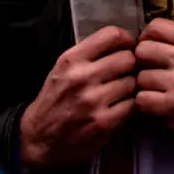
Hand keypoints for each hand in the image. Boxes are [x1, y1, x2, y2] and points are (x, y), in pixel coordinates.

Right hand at [19, 27, 137, 171]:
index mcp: (71, 59)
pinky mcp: (103, 123)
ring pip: (133, 82)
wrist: (40, 137)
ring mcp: (93, 101)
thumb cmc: (55, 100)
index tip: (128, 48)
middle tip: (125, 73)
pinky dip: (130, 105)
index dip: (126, 40)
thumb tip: (124, 43)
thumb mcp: (63, 69)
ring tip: (120, 92)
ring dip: (131, 87)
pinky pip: (132, 105)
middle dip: (131, 65)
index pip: (112, 35)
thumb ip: (89, 54)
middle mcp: (81, 77)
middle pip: (128, 58)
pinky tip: (120, 107)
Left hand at [135, 19, 173, 145]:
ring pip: (140, 77)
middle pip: (142, 50)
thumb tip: (149, 37)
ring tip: (157, 92)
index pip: (156, 26)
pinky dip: (146, 105)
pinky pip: (142, 99)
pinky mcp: (173, 105)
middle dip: (142, 63)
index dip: (146, 38)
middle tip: (150, 72)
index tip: (150, 49)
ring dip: (145, 87)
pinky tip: (156, 106)